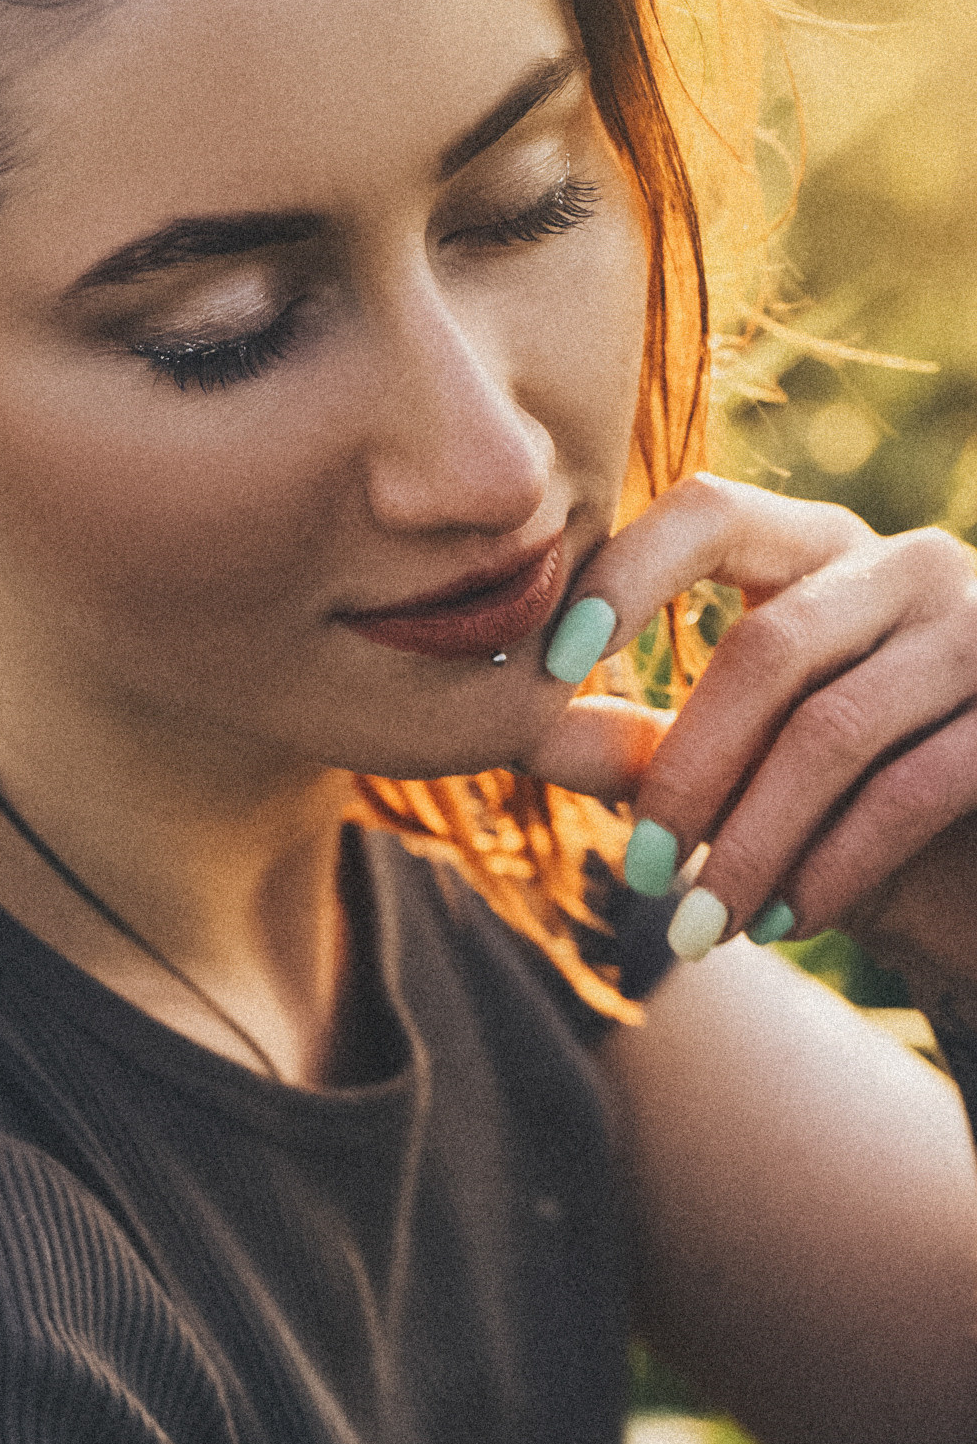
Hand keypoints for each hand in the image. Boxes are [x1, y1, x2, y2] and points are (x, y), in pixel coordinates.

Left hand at [524, 473, 976, 988]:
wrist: (971, 874)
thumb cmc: (842, 809)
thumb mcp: (732, 773)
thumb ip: (635, 741)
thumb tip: (512, 721)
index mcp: (817, 553)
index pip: (709, 514)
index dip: (622, 577)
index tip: (546, 667)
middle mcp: (907, 566)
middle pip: (767, 648)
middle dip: (689, 775)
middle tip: (641, 876)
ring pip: (833, 729)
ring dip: (751, 844)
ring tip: (700, 929)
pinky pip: (912, 788)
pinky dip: (833, 866)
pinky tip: (786, 922)